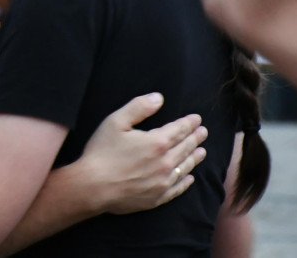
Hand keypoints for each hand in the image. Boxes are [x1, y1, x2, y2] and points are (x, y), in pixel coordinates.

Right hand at [75, 93, 207, 213]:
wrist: (92, 188)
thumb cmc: (102, 152)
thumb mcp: (116, 121)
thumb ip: (139, 107)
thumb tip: (159, 98)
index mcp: (157, 142)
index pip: (180, 130)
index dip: (190, 123)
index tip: (197, 119)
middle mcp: (165, 163)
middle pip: (186, 148)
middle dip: (195, 138)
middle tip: (203, 132)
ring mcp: (162, 182)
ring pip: (185, 168)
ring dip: (194, 158)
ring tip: (202, 151)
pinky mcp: (157, 198)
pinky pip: (178, 188)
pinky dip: (186, 181)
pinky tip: (190, 178)